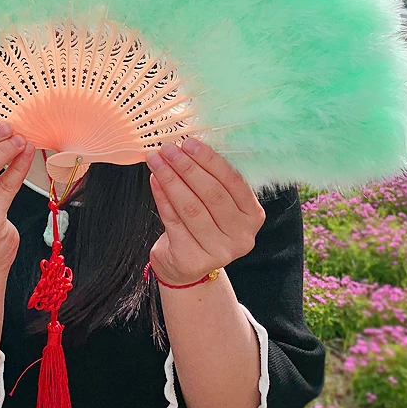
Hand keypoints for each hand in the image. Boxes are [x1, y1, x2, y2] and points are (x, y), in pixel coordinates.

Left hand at [145, 138, 265, 286]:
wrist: (186, 265)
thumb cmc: (201, 224)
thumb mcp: (215, 203)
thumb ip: (210, 177)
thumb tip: (187, 145)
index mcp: (252, 215)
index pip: (233, 182)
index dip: (210, 160)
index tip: (189, 143)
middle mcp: (241, 235)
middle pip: (212, 194)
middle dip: (187, 167)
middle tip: (169, 149)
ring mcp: (218, 251)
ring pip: (191, 207)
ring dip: (171, 179)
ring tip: (156, 160)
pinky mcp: (192, 259)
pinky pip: (173, 220)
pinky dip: (161, 197)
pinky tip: (154, 180)